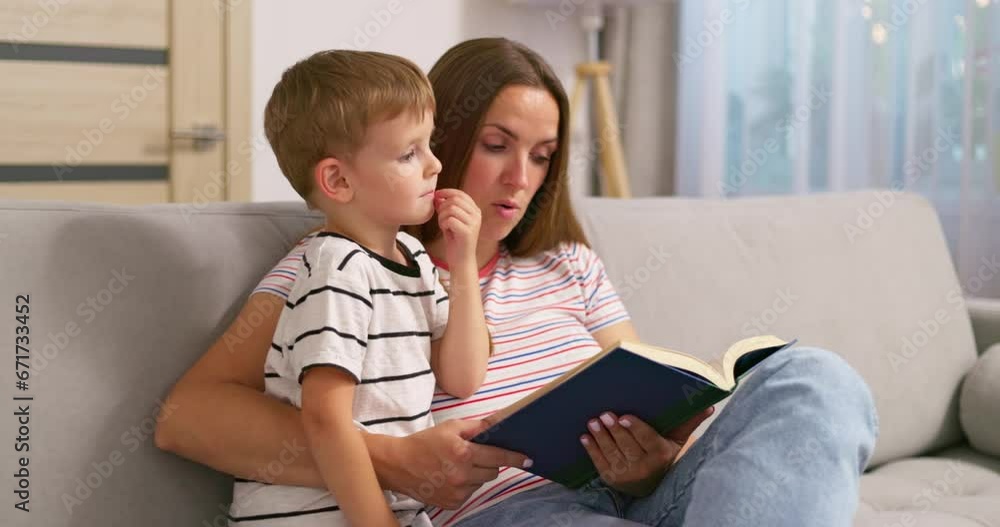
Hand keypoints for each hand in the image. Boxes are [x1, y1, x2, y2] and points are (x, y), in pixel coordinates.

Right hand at [385, 419, 530, 509]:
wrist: (399, 465)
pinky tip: (451, 477)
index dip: (514, 457)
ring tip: (456, 466)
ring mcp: (457, 492)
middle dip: (489, 463)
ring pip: (481, 483)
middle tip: (474, 455)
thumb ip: (477, 426)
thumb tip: (499, 422)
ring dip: (476, 475)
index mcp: (463, 453)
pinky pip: (470, 494)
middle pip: (493, 472)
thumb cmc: (425, 442)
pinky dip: (466, 485)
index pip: (497, 456)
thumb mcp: (451, 427)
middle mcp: (461, 475)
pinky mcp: (452, 503)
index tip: (528, 459)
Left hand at [434, 189, 480, 269]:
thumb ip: (446, 208)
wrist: (461, 260)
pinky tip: (445, 230)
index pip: (460, 194)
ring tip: (443, 225)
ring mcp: (474, 223)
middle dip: (443, 206)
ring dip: (442, 216)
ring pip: (451, 209)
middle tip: (441, 217)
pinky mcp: (468, 232)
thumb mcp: (451, 220)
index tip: (436, 195)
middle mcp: (477, 215)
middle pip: (455, 200)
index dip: (447, 192)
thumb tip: (437, 196)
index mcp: (475, 210)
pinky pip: (450, 220)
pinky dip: (443, 224)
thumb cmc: (455, 241)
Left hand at [579, 407, 713, 496]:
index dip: (635, 429)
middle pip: (627, 445)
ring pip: (611, 452)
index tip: (624, 417)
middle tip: (604, 414)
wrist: (652, 484)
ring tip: (593, 422)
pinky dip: (591, 449)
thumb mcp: (677, 440)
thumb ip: (690, 422)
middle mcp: (644, 468)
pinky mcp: (611, 479)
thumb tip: (709, 405)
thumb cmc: (664, 454)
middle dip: (614, 430)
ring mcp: (626, 475)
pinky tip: (585, 437)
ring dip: (600, 437)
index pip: (647, 440)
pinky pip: (599, 463)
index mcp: (660, 455)